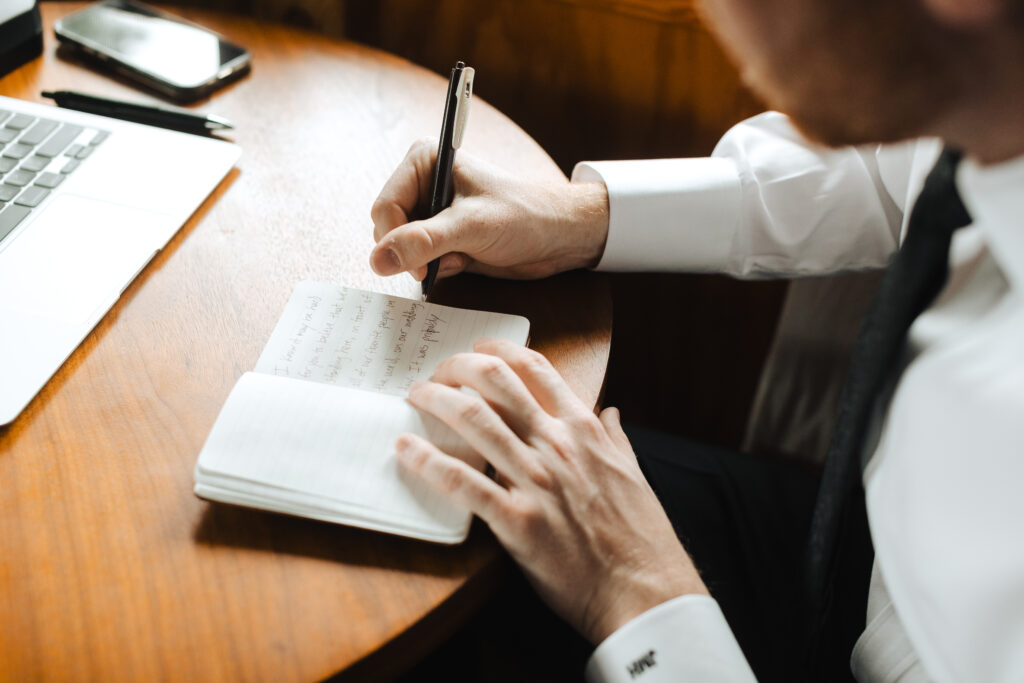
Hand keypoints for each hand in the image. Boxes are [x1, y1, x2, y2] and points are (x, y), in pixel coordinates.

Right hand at [370, 140, 609, 281]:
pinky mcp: (442, 237)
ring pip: (403, 249)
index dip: (393, 239)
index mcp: (424, 163)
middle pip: (388, 229)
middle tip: (443, 260)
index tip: (414, 265)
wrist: (558, 236)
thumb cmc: (524, 216)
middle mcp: (423, 184)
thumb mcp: (471, 227)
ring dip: (427, 262)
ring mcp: (432, 212)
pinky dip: (438, 269)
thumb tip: (379, 260)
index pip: (385, 206)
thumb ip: (424, 241)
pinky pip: (420, 260)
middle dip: (413, 252)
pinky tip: (464, 261)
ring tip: (460, 257)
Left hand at [395, 339, 707, 643]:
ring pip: (473, 420)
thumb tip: (610, 412)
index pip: (536, 368)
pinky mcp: (516, 521)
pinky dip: (426, 461)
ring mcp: (535, 481)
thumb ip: (615, 439)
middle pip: (495, 381)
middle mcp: (556, 445)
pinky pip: (461, 482)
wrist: (645, 591)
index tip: (477, 348)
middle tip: (437, 373)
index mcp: (584, 430)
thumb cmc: (641, 538)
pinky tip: (405, 449)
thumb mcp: (634, 474)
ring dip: (436, 400)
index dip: (499, 350)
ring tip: (416, 397)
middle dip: (458, 367)